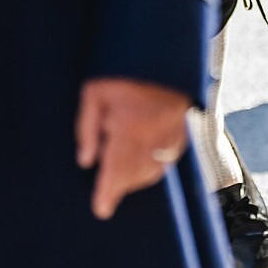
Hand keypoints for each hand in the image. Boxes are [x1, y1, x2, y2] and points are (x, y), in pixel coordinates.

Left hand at [74, 77, 190, 219]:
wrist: (164, 56)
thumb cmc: (124, 73)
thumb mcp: (94, 93)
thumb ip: (87, 128)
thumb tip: (86, 161)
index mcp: (129, 126)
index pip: (116, 169)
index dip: (108, 192)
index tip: (101, 210)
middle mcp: (153, 136)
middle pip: (134, 175)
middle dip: (119, 187)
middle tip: (106, 196)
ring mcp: (171, 136)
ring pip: (152, 172)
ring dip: (134, 180)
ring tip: (119, 180)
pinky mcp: (182, 134)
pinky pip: (166, 162)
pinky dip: (152, 170)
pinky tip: (140, 167)